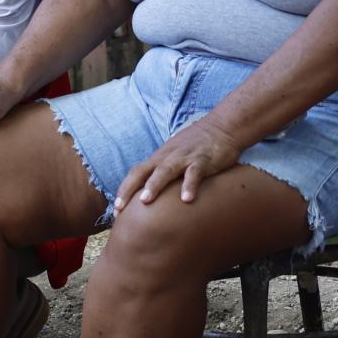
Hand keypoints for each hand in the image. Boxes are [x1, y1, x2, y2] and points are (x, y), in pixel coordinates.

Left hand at [113, 116, 243, 211]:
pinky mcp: (203, 160)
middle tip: (119, 208)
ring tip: (145, 201)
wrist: (222, 127)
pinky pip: (195, 172)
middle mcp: (166, 158)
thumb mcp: (175, 158)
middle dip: (129, 190)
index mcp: (158, 159)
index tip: (115, 210)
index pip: (135, 174)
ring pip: (165, 171)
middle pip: (142, 172)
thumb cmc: (196, 147)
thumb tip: (153, 195)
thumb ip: (164, 173)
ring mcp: (184, 158)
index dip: (123, 190)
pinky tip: (187, 199)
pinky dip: (190, 185)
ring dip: (154, 185)